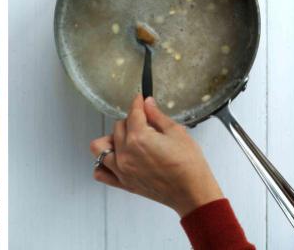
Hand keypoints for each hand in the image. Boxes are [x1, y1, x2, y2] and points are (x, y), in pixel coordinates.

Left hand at [90, 94, 223, 216]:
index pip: (133, 113)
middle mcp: (125, 153)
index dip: (137, 103)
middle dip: (130, 122)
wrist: (193, 193)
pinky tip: (116, 159)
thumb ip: (158, 116)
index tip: (139, 100)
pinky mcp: (123, 183)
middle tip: (144, 124)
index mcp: (139, 138)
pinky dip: (103, 164)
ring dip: (111, 139)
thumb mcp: (177, 133)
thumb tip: (147, 103)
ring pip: (100, 147)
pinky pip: (100, 172)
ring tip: (126, 140)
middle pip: (117, 127)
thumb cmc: (189, 166)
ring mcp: (121, 169)